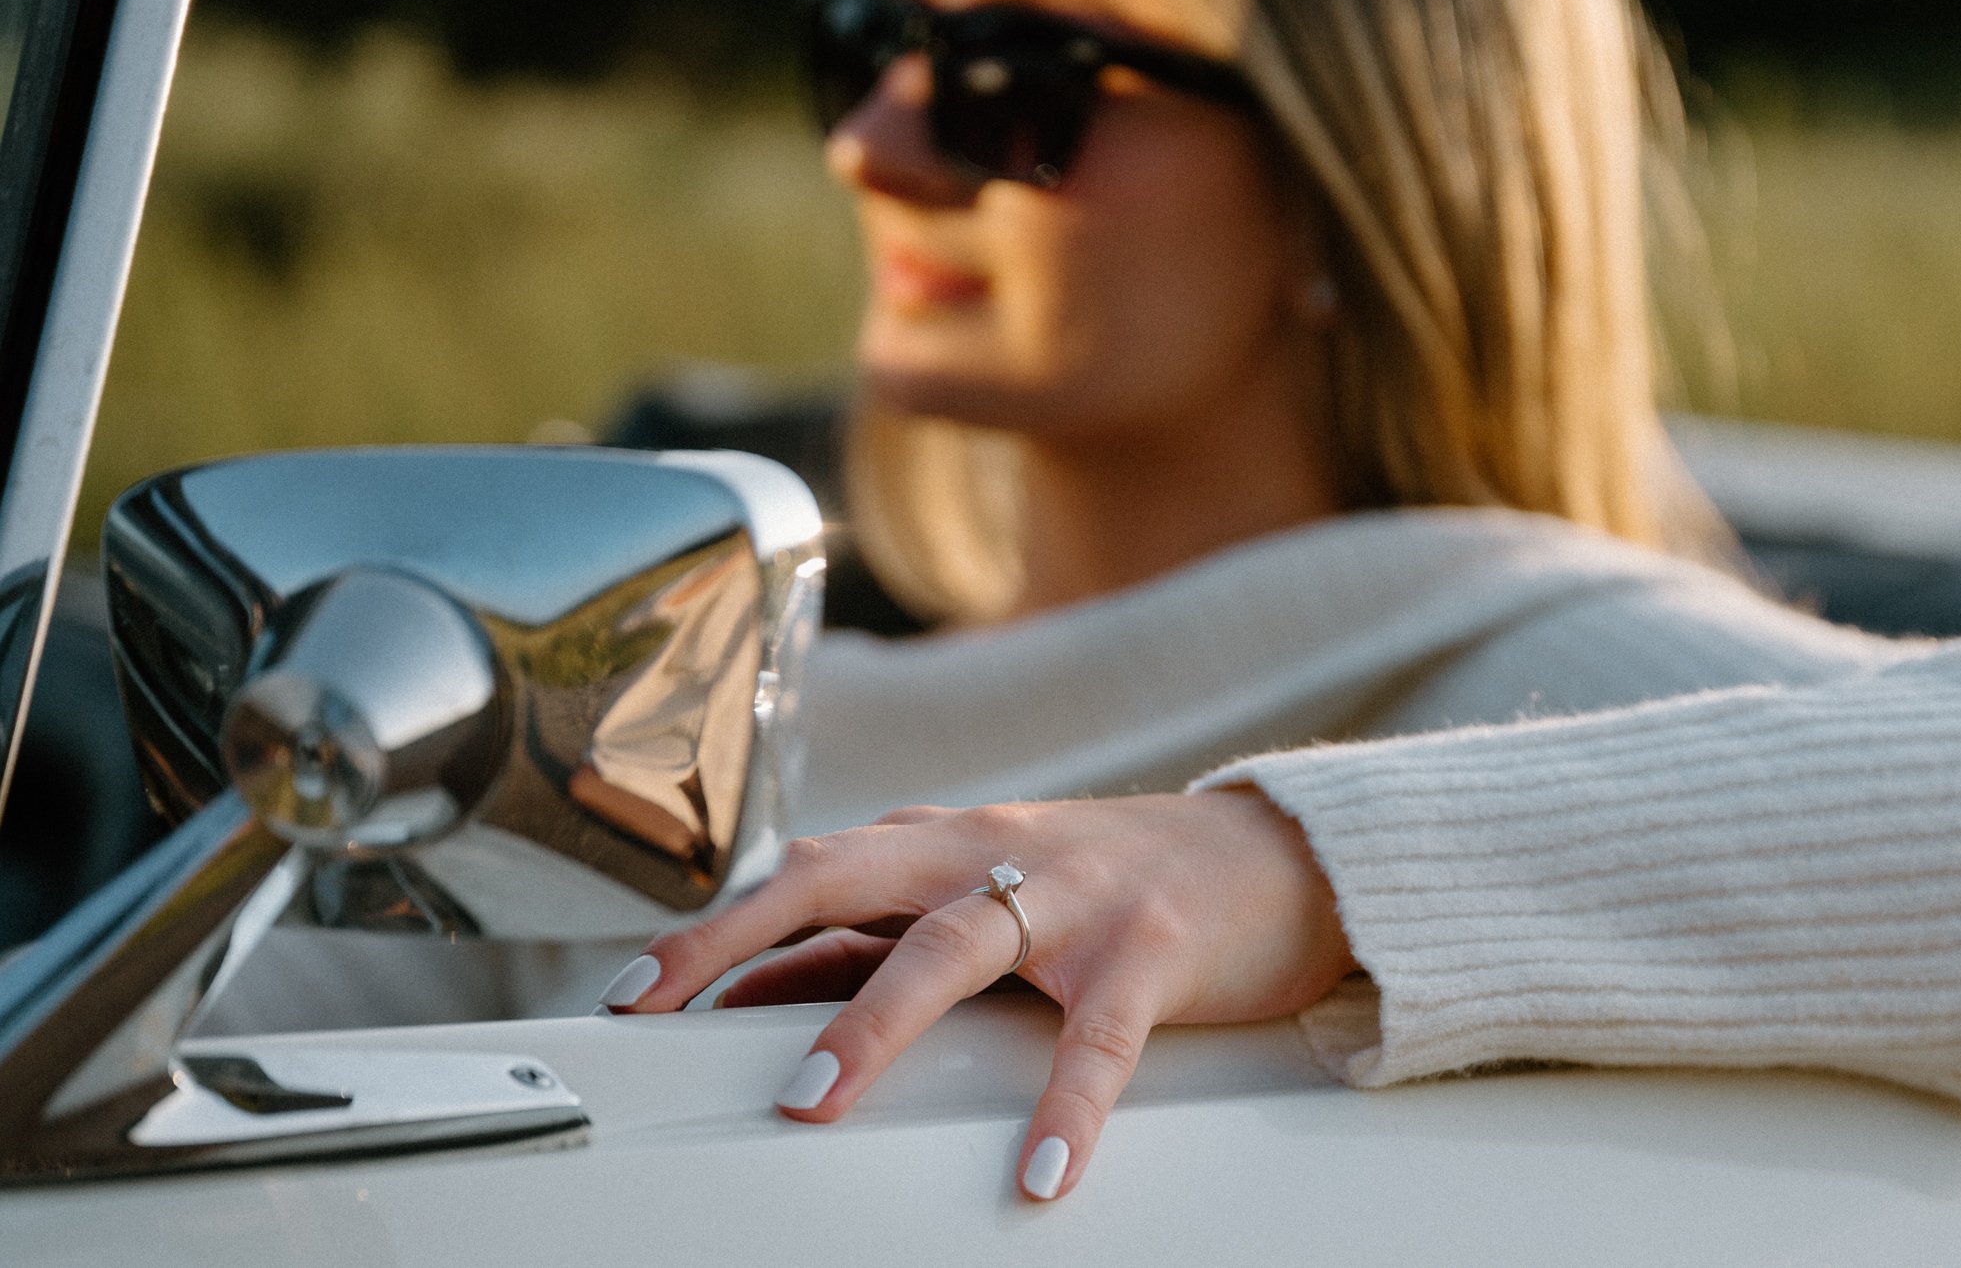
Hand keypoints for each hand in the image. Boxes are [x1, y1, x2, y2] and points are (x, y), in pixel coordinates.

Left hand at [603, 789, 1355, 1199]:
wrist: (1269, 856)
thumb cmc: (1107, 885)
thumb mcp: (984, 902)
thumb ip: (878, 943)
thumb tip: (759, 996)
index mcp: (942, 845)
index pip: (805, 876)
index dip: (714, 929)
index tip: (631, 994)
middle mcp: (990, 855)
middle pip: (843, 878)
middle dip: (741, 938)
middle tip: (660, 1009)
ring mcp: (1071, 898)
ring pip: (952, 946)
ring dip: (872, 1019)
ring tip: (811, 1097)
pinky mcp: (1148, 950)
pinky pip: (1097, 1038)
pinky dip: (1064, 1108)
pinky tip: (1036, 1173)